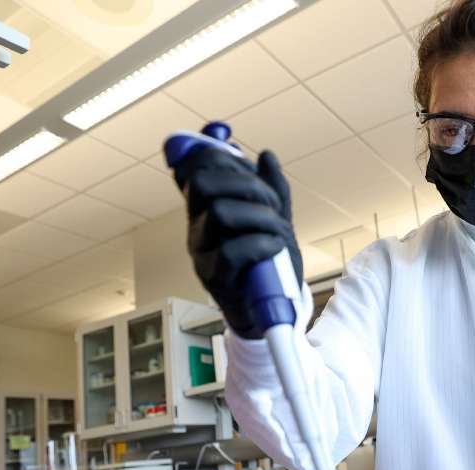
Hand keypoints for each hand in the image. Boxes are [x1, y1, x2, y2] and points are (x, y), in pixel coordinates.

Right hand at [174, 146, 302, 338]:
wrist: (271, 306)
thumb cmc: (269, 262)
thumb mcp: (275, 220)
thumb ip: (272, 190)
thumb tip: (267, 157)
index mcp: (206, 209)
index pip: (196, 170)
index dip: (221, 159)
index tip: (249, 166)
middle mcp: (198, 228)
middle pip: (204, 184)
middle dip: (247, 184)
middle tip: (272, 202)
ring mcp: (202, 253)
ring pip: (221, 213)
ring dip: (261, 215)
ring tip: (279, 229)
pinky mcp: (215, 278)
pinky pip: (232, 251)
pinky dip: (262, 243)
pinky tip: (275, 248)